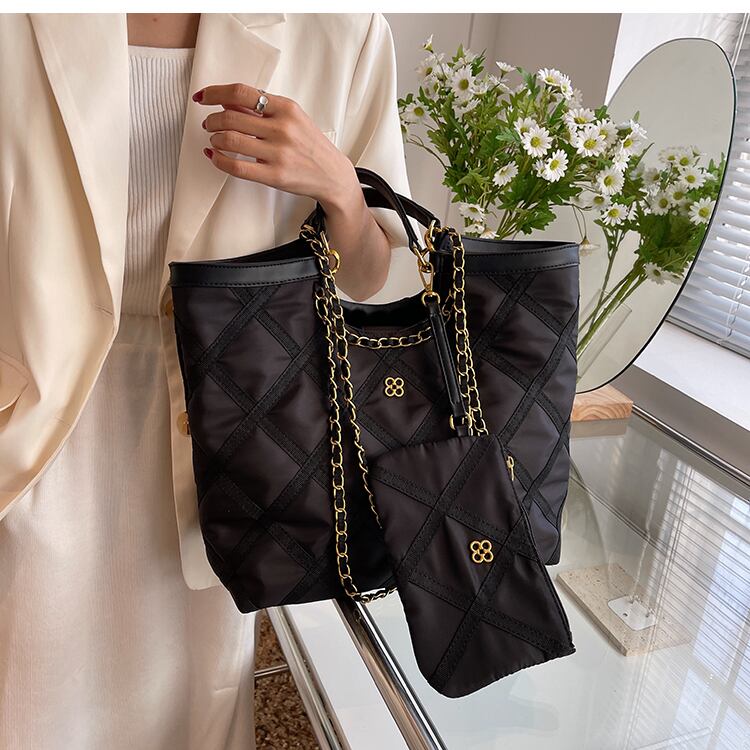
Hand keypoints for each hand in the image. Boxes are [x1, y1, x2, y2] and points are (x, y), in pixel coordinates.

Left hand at [193, 83, 357, 212]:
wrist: (332, 174)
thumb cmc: (310, 145)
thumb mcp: (292, 118)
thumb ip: (262, 109)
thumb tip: (227, 101)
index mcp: (286, 108)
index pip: (241, 93)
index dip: (215, 93)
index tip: (203, 97)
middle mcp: (282, 129)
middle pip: (231, 117)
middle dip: (212, 119)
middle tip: (208, 123)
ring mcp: (278, 153)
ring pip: (230, 140)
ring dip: (215, 138)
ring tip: (215, 139)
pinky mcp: (274, 176)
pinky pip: (236, 167)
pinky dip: (219, 159)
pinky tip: (215, 155)